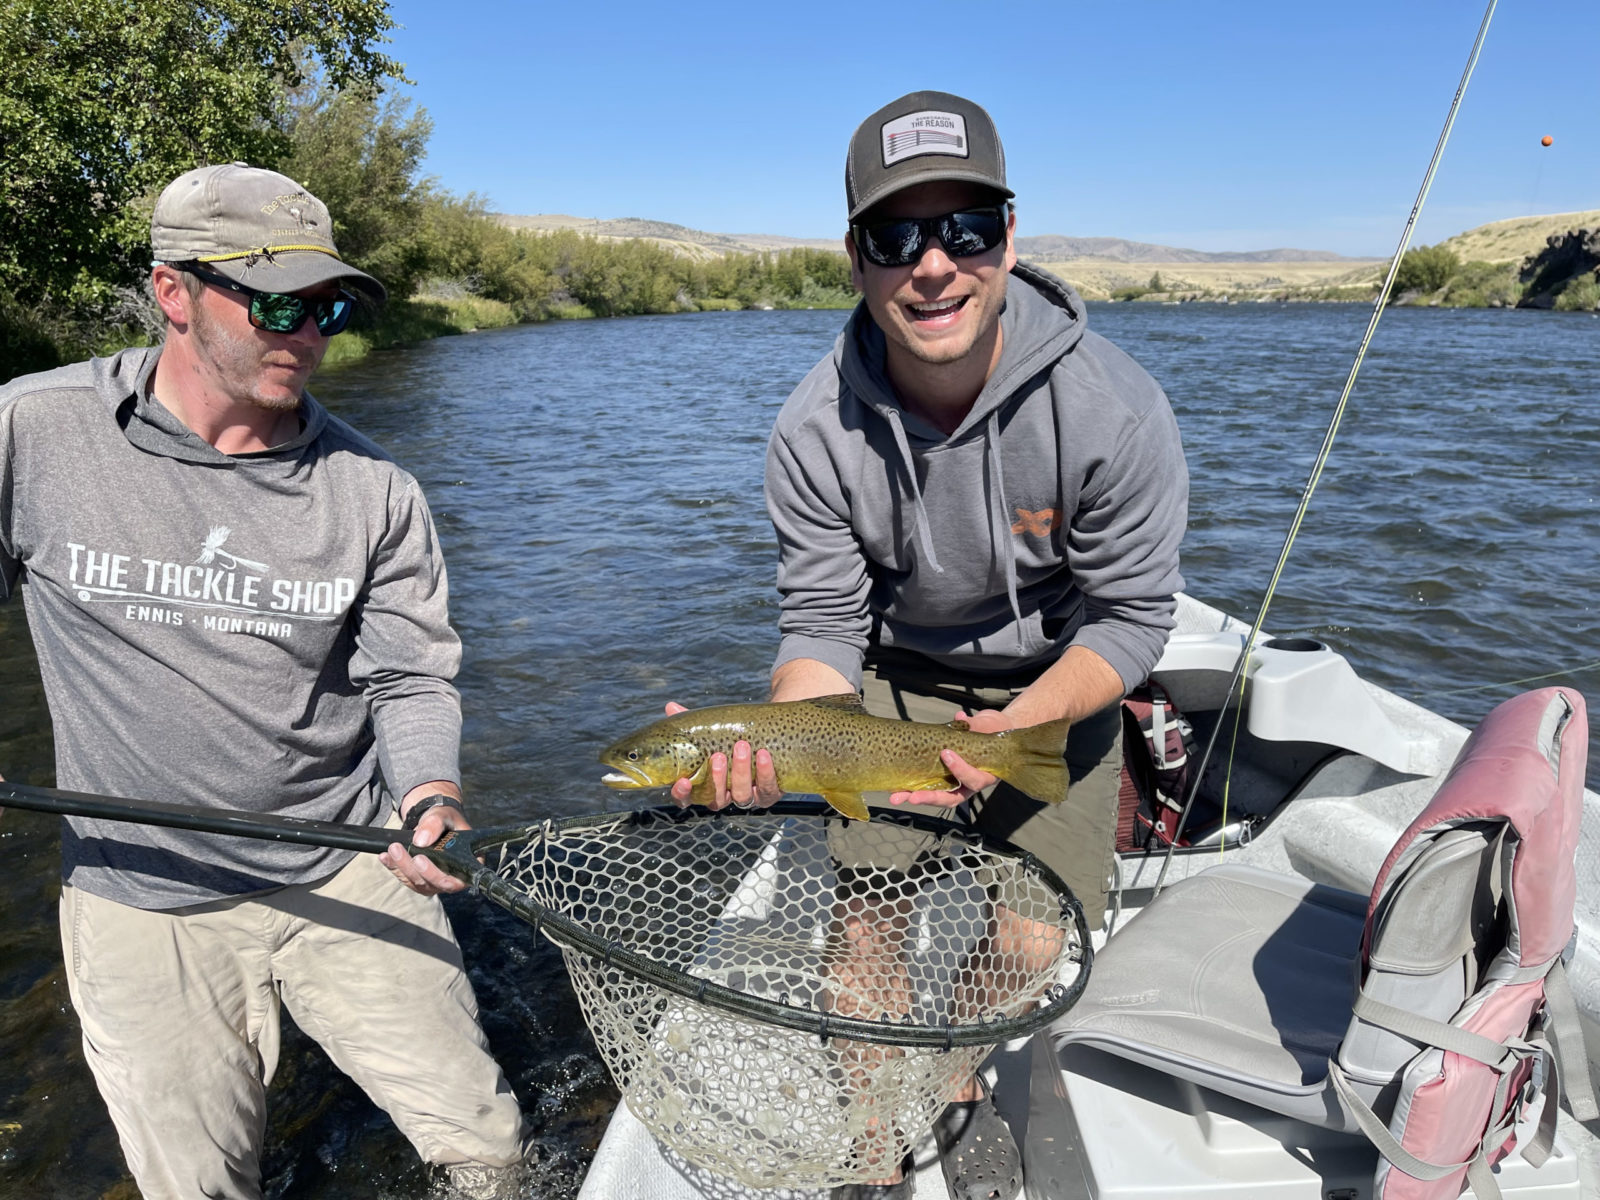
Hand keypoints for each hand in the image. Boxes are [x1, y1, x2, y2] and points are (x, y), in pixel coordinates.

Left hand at [380, 792, 469, 894]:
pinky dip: (394, 867)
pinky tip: (385, 857)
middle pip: (433, 883)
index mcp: (467, 863)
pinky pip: (405, 878)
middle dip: (413, 868)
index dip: (438, 875)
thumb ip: (434, 825)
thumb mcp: (443, 815)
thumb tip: (420, 840)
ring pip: (417, 883)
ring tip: (391, 850)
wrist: (434, 820)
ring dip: (401, 867)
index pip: (456, 879)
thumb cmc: (446, 818)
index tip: (420, 860)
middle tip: (399, 850)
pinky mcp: (420, 879)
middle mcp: (453, 877)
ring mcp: (435, 881)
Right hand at [662, 702, 782, 810]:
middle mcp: (724, 795)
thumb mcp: (711, 729)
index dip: (683, 794)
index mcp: (705, 785)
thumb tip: (671, 707)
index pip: (687, 799)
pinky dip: (765, 773)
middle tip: (718, 756)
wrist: (767, 733)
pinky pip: (767, 789)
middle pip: (716, 799)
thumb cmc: (731, 736)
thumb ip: (690, 723)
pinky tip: (763, 755)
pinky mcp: (769, 792)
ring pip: (742, 795)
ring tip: (741, 746)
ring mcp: (747, 795)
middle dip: (716, 780)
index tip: (684, 781)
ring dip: (741, 772)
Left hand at [889, 709, 1005, 807]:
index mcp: (984, 775)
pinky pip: (928, 785)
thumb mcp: (989, 727)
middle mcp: (969, 784)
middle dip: (929, 798)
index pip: (973, 779)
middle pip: (950, 797)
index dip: (960, 769)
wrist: (994, 731)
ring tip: (896, 796)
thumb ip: (976, 726)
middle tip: (911, 797)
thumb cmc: (994, 732)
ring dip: (915, 796)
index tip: (946, 754)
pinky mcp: (943, 777)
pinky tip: (896, 785)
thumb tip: (960, 720)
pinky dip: (913, 785)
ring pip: (936, 795)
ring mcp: (955, 782)